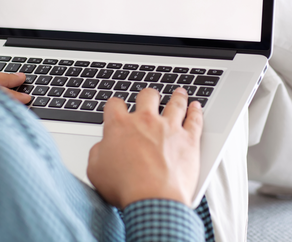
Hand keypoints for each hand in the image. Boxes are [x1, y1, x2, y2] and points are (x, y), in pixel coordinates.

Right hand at [87, 87, 202, 208]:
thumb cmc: (124, 187)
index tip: (117, 108)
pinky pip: (195, 119)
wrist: (152, 199)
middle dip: (147, 96)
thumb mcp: (95, 170)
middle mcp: (145, 121)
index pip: (115, 104)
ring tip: (179, 93)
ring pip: (175, 103)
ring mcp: (169, 128)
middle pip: (147, 96)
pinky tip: (196, 107)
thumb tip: (102, 148)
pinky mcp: (189, 139)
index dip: (115, 105)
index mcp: (120, 126)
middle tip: (149, 97)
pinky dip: (196, 111)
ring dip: (176, 97)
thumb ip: (98, 152)